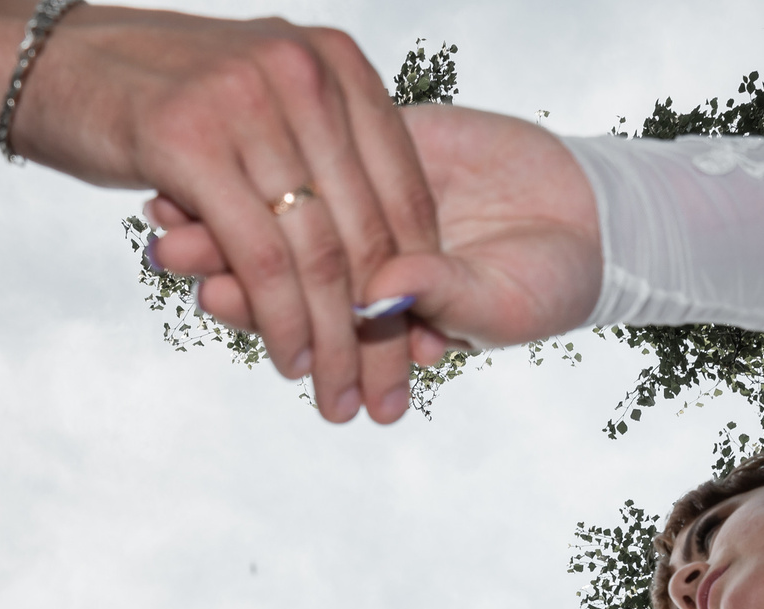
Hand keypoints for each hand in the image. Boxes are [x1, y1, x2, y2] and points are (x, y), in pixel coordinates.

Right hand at [0, 2, 438, 424]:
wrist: (52, 63)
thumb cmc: (162, 97)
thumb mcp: (262, 101)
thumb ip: (320, 152)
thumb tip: (381, 249)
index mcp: (336, 61)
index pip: (404, 185)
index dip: (416, 276)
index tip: (422, 344)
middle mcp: (304, 74)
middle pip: (368, 229)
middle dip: (382, 329)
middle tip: (390, 396)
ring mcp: (250, 105)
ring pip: (318, 253)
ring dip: (334, 343)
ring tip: (339, 396)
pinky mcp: (193, 144)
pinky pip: (260, 258)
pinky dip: (280, 321)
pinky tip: (289, 361)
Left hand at [147, 103, 600, 365]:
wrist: (593, 221)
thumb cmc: (551, 284)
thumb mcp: (499, 304)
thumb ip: (440, 297)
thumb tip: (383, 293)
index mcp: (376, 314)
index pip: (304, 315)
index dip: (259, 308)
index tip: (211, 294)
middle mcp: (359, 265)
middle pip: (280, 263)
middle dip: (225, 260)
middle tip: (170, 249)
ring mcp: (367, 205)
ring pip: (293, 206)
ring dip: (234, 208)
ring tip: (174, 201)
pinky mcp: (387, 147)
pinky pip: (326, 148)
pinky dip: (283, 148)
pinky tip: (229, 137)